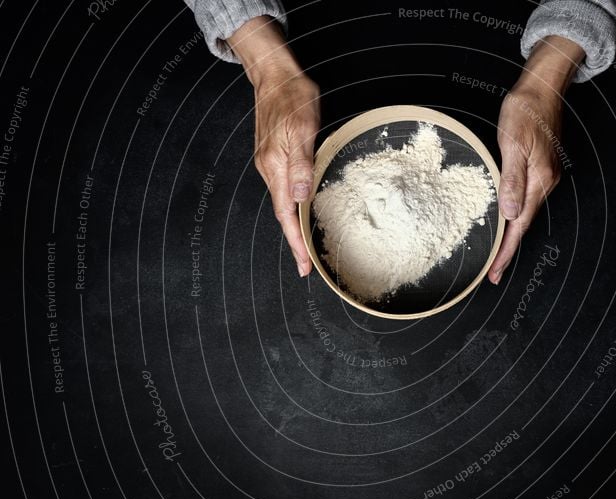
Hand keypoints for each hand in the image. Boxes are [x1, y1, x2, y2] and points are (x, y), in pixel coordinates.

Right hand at [229, 16, 319, 276]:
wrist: (274, 76)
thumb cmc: (292, 98)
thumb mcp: (301, 128)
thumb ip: (300, 163)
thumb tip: (300, 196)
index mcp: (276, 168)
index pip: (286, 215)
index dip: (295, 243)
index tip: (303, 266)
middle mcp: (270, 170)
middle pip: (283, 215)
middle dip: (294, 242)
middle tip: (305, 266)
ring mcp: (271, 164)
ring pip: (284, 204)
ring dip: (293, 226)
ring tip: (305, 246)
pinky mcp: (275, 157)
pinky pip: (284, 190)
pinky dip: (293, 207)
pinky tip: (301, 211)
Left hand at [489, 36, 584, 283]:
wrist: (543, 87)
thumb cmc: (525, 111)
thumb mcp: (513, 144)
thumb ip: (511, 180)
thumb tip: (510, 214)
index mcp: (539, 181)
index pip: (519, 226)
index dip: (506, 252)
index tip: (495, 274)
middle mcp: (545, 182)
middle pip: (523, 224)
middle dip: (508, 250)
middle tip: (493, 273)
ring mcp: (544, 176)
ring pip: (524, 212)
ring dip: (511, 234)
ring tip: (497, 253)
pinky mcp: (540, 168)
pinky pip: (526, 198)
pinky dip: (514, 214)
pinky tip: (505, 219)